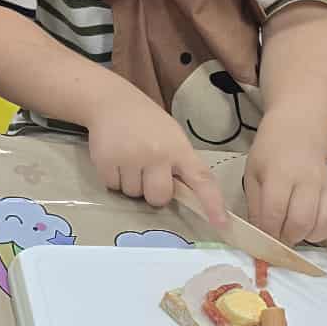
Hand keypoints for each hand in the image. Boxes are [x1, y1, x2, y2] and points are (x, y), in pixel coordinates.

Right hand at [86, 87, 225, 224]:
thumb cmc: (147, 123)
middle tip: (148, 173)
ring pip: (133, 194)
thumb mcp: (172, 137)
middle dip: (153, 192)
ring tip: (129, 158)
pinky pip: (113, 186)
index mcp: (179, 148)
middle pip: (159, 197)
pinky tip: (115, 158)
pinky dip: (113, 178)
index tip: (221, 223)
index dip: (212, 203)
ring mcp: (130, 157)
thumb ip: (180, 164)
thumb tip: (186, 197)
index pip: (201, 179)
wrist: (112, 102)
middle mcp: (157, 154)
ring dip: (131, 183)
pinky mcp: (105, 161)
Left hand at [242, 115, 326, 243]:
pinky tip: (312, 226)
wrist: (299, 129)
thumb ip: (255, 206)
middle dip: (287, 238)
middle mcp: (306, 181)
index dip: (267, 233)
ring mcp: (326, 186)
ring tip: (295, 231)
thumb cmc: (270, 152)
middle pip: (301, 222)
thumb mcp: (252, 174)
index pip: (274, 212)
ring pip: (324, 223)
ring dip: (307, 236)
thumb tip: (259, 235)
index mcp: (279, 175)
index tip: (262, 242)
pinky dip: (326, 230)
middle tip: (279, 237)